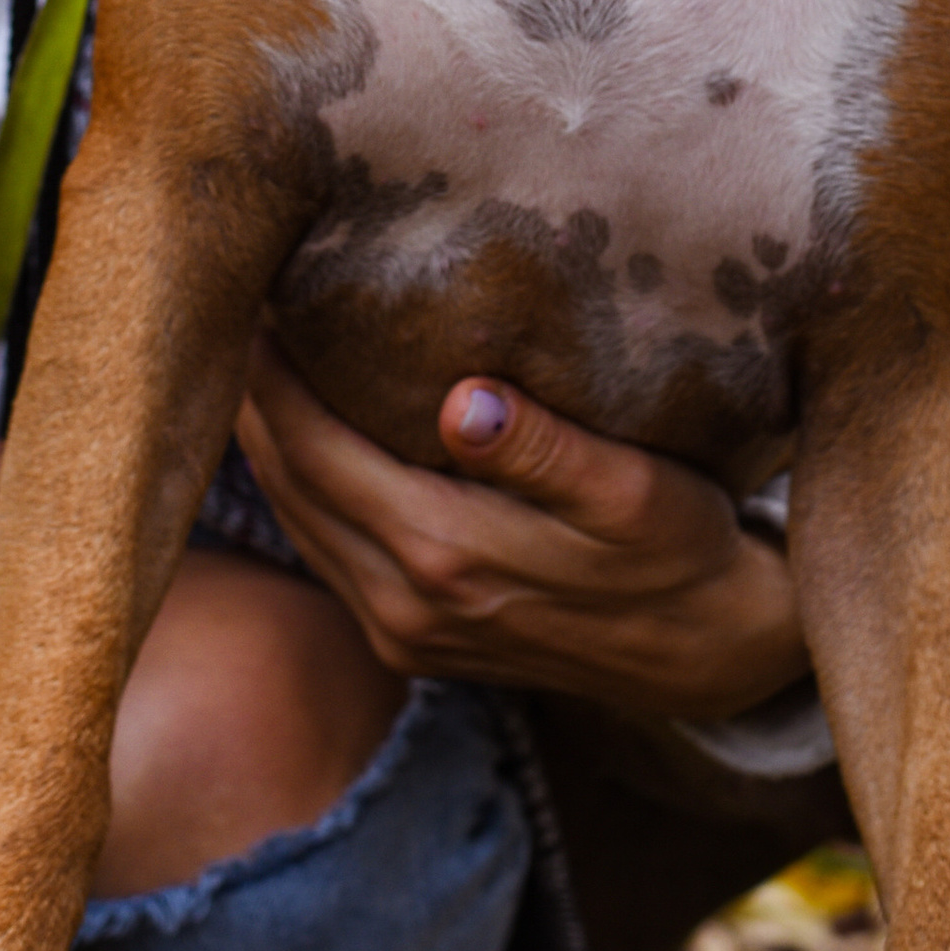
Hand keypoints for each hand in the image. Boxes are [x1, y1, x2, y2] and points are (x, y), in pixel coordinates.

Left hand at [236, 335, 807, 720]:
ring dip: (269, 442)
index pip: (314, 451)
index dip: (271, 374)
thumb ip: (544, 449)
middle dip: (255, 398)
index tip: (253, 295)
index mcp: (445, 555)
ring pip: (298, 521)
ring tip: (259, 355)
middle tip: (239, 306)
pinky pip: (325, 554)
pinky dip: (302, 489)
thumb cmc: (680, 549)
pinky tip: (304, 433)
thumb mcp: (632, 492)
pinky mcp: (412, 644)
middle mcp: (404, 604)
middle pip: (288, 484)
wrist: (711, 654)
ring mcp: (403, 633)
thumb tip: (463, 400)